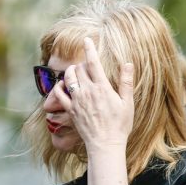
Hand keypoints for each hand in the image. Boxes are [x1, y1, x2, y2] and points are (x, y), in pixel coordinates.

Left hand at [53, 37, 133, 152]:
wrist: (105, 144)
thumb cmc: (119, 125)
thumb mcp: (127, 103)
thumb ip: (126, 82)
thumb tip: (127, 64)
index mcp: (103, 88)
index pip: (94, 63)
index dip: (89, 49)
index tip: (86, 40)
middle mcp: (88, 92)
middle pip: (78, 69)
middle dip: (80, 63)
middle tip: (84, 65)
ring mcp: (77, 102)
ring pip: (68, 79)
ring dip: (69, 72)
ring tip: (74, 72)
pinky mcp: (71, 111)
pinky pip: (59, 96)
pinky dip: (58, 88)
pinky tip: (61, 85)